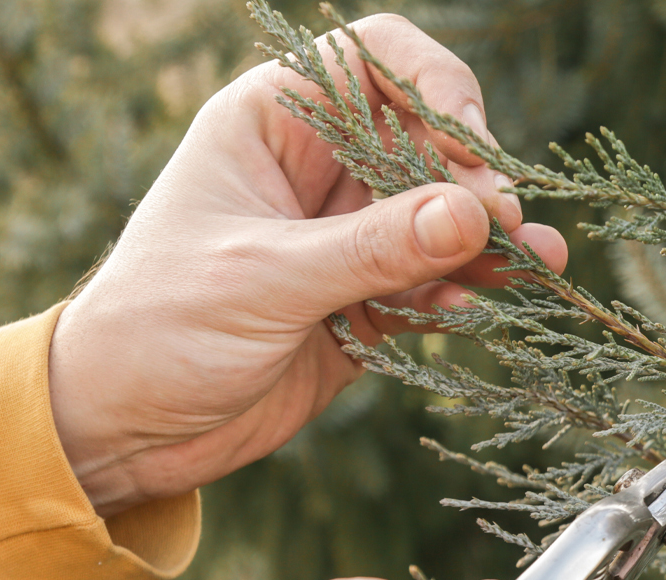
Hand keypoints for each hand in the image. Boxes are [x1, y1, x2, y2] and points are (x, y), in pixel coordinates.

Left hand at [47, 14, 567, 515]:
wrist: (128, 430)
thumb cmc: (159, 329)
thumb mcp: (263, 279)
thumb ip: (372, 248)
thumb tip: (474, 215)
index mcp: (274, 126)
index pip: (374, 62)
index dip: (432, 87)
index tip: (467, 146)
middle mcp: (319, 171)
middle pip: (426, 141)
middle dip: (473, 177)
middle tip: (502, 221)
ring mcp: (348, 237)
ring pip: (442, 217)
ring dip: (488, 238)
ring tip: (537, 263)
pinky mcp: (369, 301)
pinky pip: (435, 281)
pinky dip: (466, 291)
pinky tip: (487, 306)